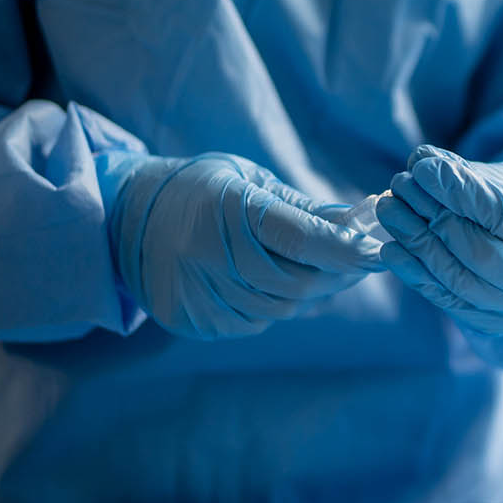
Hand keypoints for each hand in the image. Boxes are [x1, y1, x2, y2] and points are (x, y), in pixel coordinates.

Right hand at [102, 152, 382, 338]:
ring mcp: (201, 294)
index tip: (378, 250)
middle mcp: (212, 256)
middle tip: (360, 259)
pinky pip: (257, 322)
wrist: (123, 220)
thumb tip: (361, 221)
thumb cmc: (201, 189)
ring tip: (308, 266)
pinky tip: (263, 281)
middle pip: (301, 282)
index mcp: (229, 210)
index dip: (347, 249)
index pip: (303, 239)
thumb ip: (304, 207)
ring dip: (309, 290)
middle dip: (338, 272)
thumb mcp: (249, 180)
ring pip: (284, 308)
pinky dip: (274, 305)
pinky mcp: (196, 321)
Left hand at [375, 145, 502, 335]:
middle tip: (402, 184)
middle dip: (436, 219)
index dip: (463, 193)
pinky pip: (448, 301)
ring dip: (417, 243)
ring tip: (391, 208)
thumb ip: (475, 177)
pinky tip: (393, 247)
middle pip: (484, 257)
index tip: (423, 167)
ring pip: (461, 282)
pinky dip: (416, 274)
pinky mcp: (491, 324)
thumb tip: (423, 162)